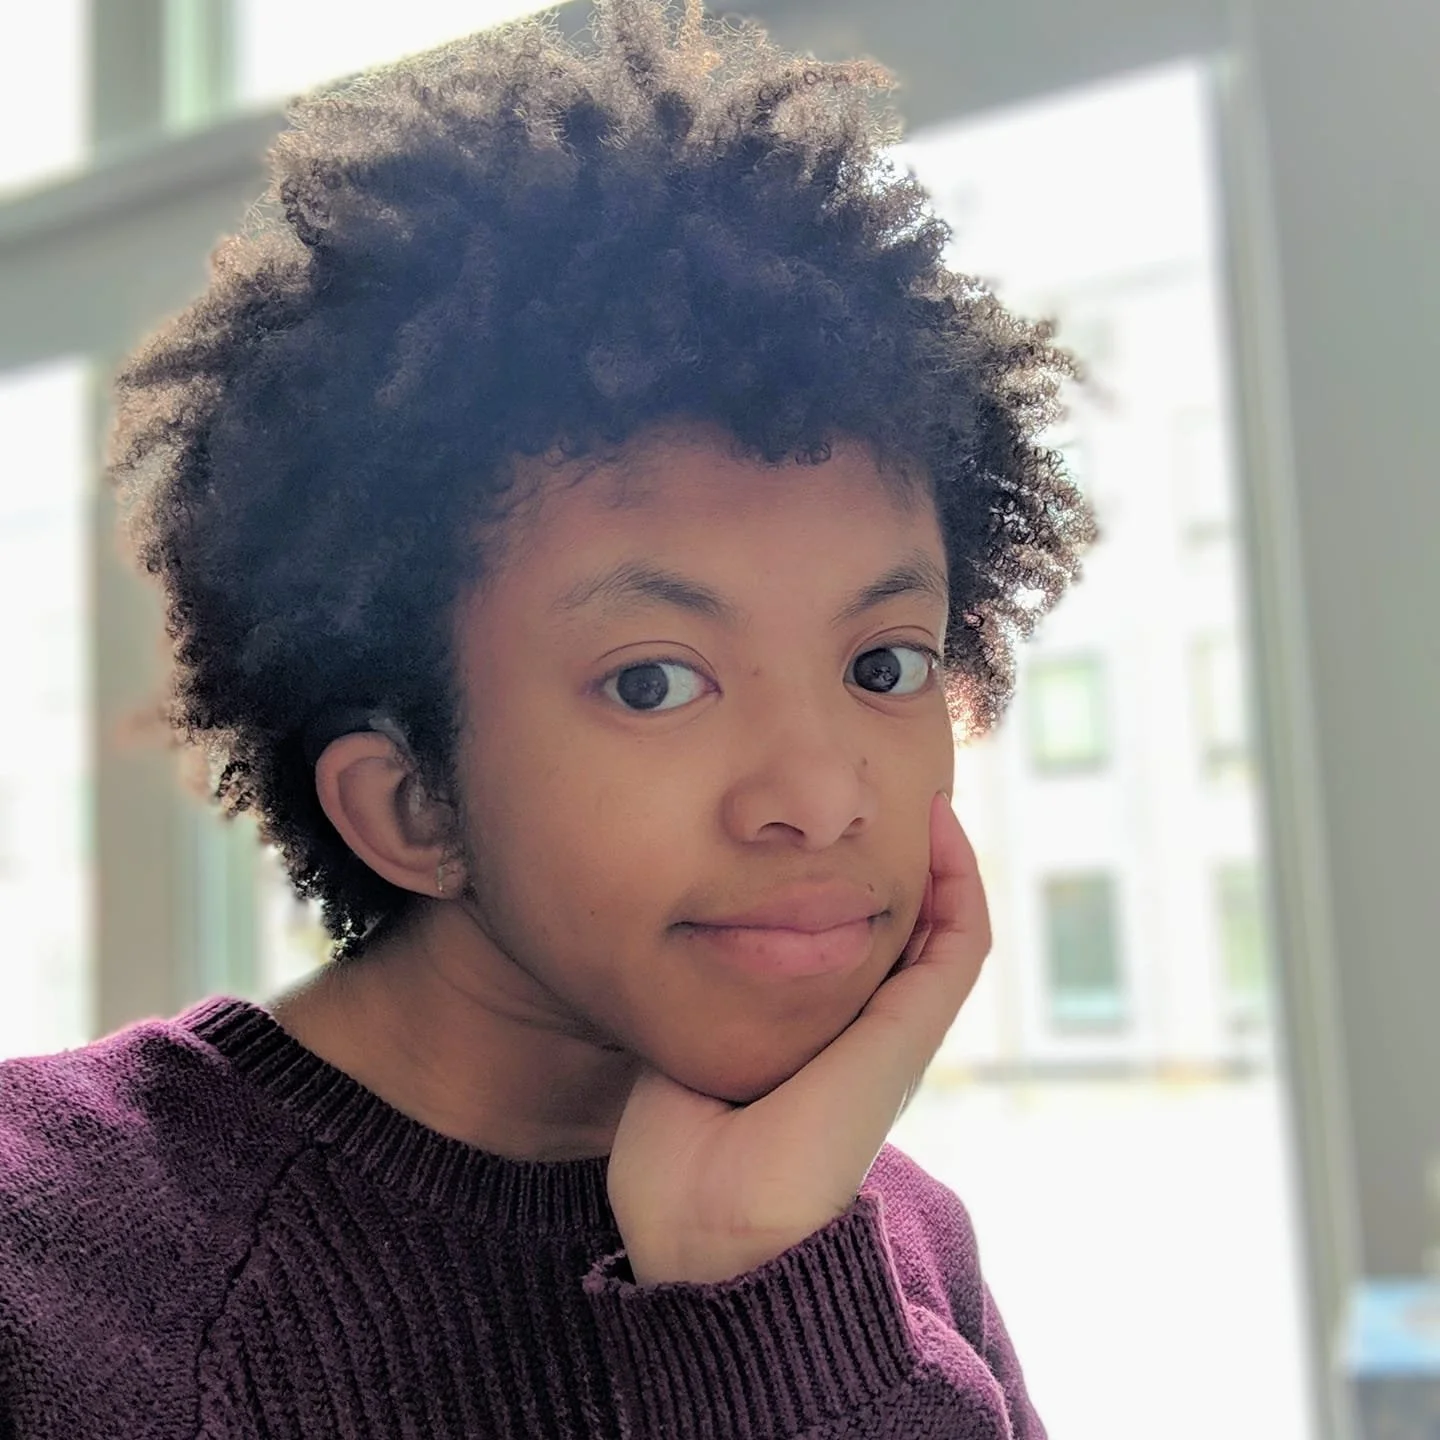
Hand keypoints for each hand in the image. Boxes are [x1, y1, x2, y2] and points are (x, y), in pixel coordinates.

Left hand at [607, 791, 990, 1285]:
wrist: (708, 1227)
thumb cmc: (682, 1156)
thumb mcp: (686, 1048)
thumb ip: (691, 997)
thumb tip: (663, 941)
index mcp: (822, 1041)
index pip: (859, 948)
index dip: (860, 883)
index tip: (839, 825)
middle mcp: (868, 1033)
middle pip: (910, 930)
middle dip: (908, 860)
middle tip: (892, 789)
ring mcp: (896, 1033)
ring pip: (948, 928)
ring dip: (947, 859)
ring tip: (922, 794)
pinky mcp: (909, 1034)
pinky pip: (959, 943)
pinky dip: (960, 883)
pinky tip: (937, 826)